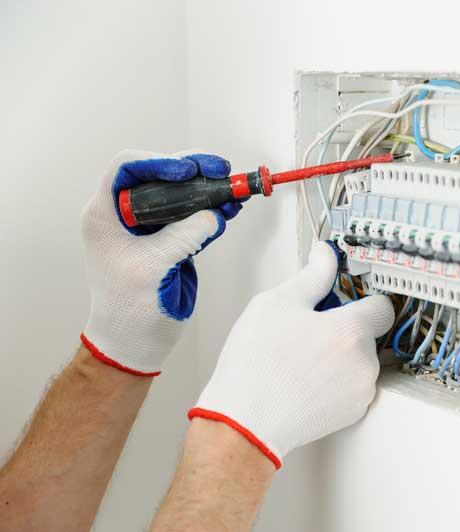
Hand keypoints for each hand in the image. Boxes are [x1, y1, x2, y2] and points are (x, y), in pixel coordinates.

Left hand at [81, 149, 241, 375]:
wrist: (134, 342)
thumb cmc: (128, 309)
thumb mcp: (153, 267)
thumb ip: (183, 237)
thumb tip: (214, 215)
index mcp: (106, 216)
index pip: (126, 170)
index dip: (156, 162)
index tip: (185, 172)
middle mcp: (127, 215)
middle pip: (159, 177)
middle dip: (191, 171)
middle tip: (218, 170)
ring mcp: (151, 228)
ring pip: (180, 195)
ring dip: (207, 189)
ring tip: (231, 189)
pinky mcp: (171, 241)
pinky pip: (193, 217)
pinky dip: (213, 210)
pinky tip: (230, 208)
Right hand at [189, 242, 394, 468]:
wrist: (245, 422)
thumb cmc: (256, 366)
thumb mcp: (277, 304)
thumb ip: (312, 276)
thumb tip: (326, 256)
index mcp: (351, 331)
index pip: (381, 305)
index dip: (362, 300)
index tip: (344, 301)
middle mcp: (365, 363)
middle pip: (366, 334)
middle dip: (343, 330)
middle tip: (307, 333)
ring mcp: (361, 392)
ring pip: (359, 361)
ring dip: (340, 357)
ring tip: (301, 360)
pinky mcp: (352, 414)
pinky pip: (352, 386)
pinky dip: (336, 382)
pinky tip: (305, 381)